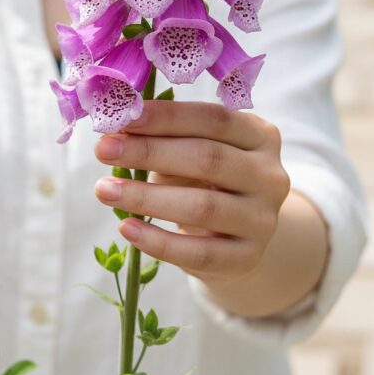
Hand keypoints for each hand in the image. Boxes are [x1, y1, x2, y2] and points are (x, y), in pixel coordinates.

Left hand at [93, 99, 290, 282]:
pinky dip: (158, 242)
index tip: (122, 117)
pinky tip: (127, 228)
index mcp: (260, 135)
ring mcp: (263, 219)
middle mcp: (270, 175)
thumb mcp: (195, 148)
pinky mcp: (248, 258)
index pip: (213, 119)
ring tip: (104, 190)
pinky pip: (200, 253)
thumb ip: (165, 135)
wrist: (239, 233)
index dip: (166, 117)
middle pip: (208, 159)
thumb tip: (115, 127)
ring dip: (146, 197)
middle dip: (149, 152)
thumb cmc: (206, 176)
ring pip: (203, 207)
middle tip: (103, 149)